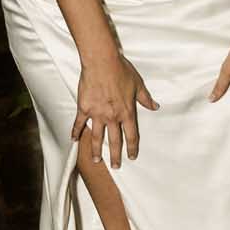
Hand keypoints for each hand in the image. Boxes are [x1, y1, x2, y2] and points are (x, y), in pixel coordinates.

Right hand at [71, 54, 157, 168]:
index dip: (132, 147)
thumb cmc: (121, 71)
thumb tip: (155, 106)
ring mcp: (97, 114)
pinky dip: (76, 132)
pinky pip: (79, 123)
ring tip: (97, 160)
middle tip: (115, 167)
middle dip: (116, 156)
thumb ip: (146, 98)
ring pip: (97, 137)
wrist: (102, 62)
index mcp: (127, 112)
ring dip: (97, 150)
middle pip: (115, 141)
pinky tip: (74, 140)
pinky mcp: (84, 108)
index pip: (131, 135)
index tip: (132, 156)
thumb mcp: (138, 85)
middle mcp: (112, 117)